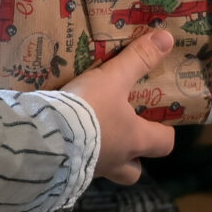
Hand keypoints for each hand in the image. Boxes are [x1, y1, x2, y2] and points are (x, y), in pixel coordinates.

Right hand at [61, 27, 179, 185]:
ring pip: (106, 170)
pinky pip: (76, 168)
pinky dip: (76, 155)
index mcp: (134, 140)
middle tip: (124, 137)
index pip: (164, 144)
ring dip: (103, 156)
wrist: (44, 136)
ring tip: (91, 135)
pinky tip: (65, 138)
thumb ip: (137, 59)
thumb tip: (167, 38)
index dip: (165, 132)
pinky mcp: (65, 173)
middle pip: (134, 171)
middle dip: (133, 157)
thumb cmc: (88, 110)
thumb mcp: (112, 79)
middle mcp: (116, 161)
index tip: (160, 121)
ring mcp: (90, 171)